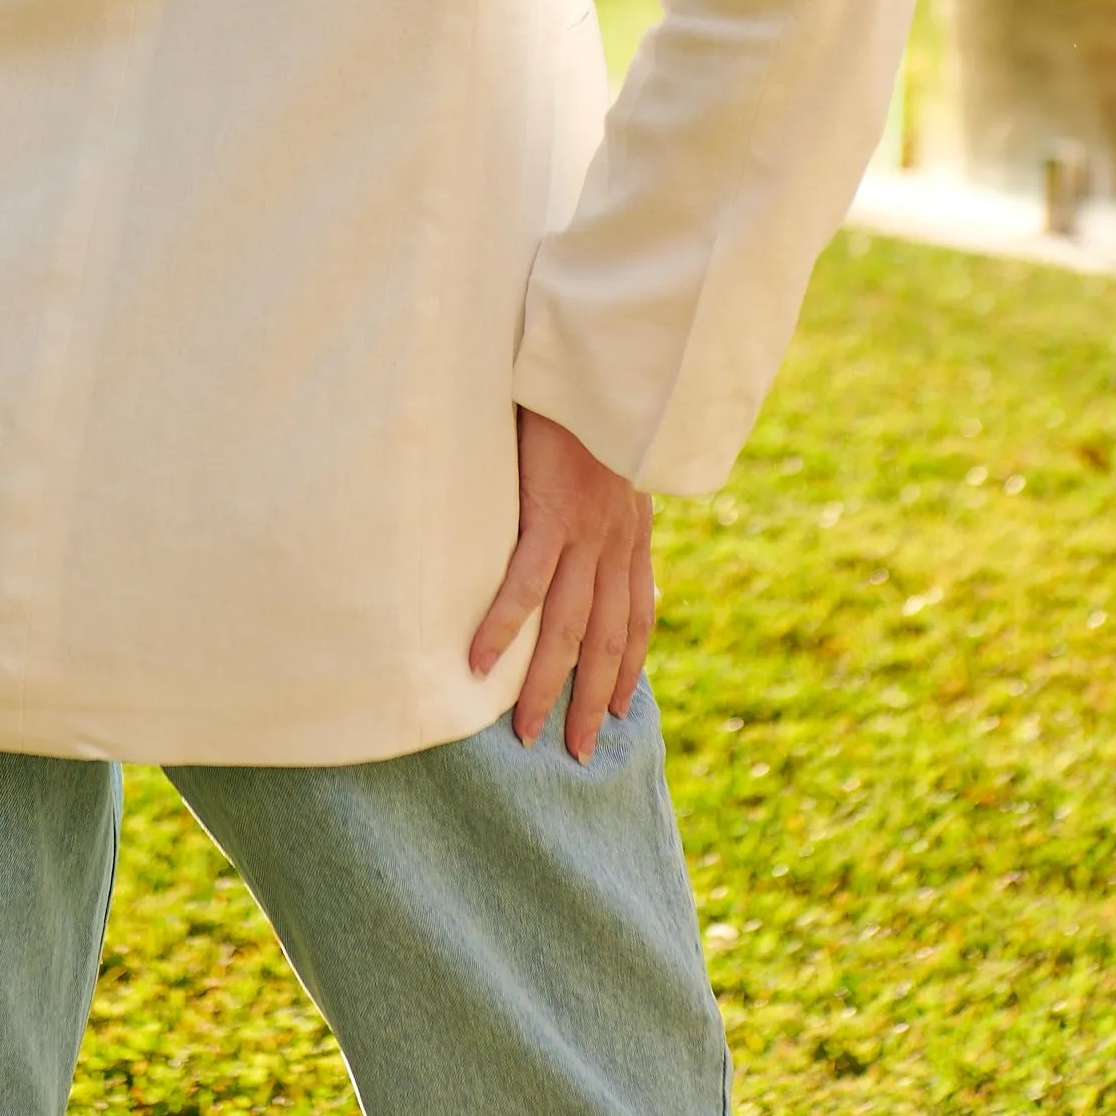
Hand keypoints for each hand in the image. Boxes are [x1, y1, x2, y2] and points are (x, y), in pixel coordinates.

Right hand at [468, 409, 654, 759]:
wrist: (599, 365)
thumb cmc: (593, 402)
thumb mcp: (616, 456)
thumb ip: (610, 495)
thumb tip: (599, 520)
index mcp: (633, 530)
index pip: (636, 613)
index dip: (628, 665)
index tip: (616, 709)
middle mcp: (617, 542)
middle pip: (608, 640)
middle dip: (592, 700)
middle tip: (573, 750)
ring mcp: (586, 532)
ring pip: (570, 628)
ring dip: (548, 685)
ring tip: (528, 731)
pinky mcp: (550, 514)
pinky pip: (525, 585)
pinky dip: (504, 628)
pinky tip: (478, 663)